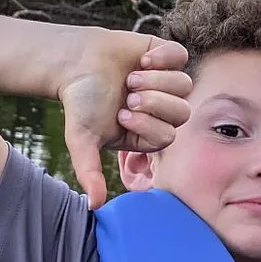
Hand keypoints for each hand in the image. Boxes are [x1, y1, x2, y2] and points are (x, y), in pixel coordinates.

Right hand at [56, 31, 190, 206]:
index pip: (167, 136)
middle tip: (129, 95)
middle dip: (154, 102)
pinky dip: (162, 57)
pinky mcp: (167, 56)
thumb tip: (94, 205)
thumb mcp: (82, 139)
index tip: (122, 113)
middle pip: (183, 112)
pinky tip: (142, 59)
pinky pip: (180, 57)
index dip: (147, 123)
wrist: (75, 62)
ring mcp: (167, 83)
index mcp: (149, 133)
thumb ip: (89, 171)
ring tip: (131, 77)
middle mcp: (163, 110)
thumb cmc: (80, 103)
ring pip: (184, 85)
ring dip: (155, 79)